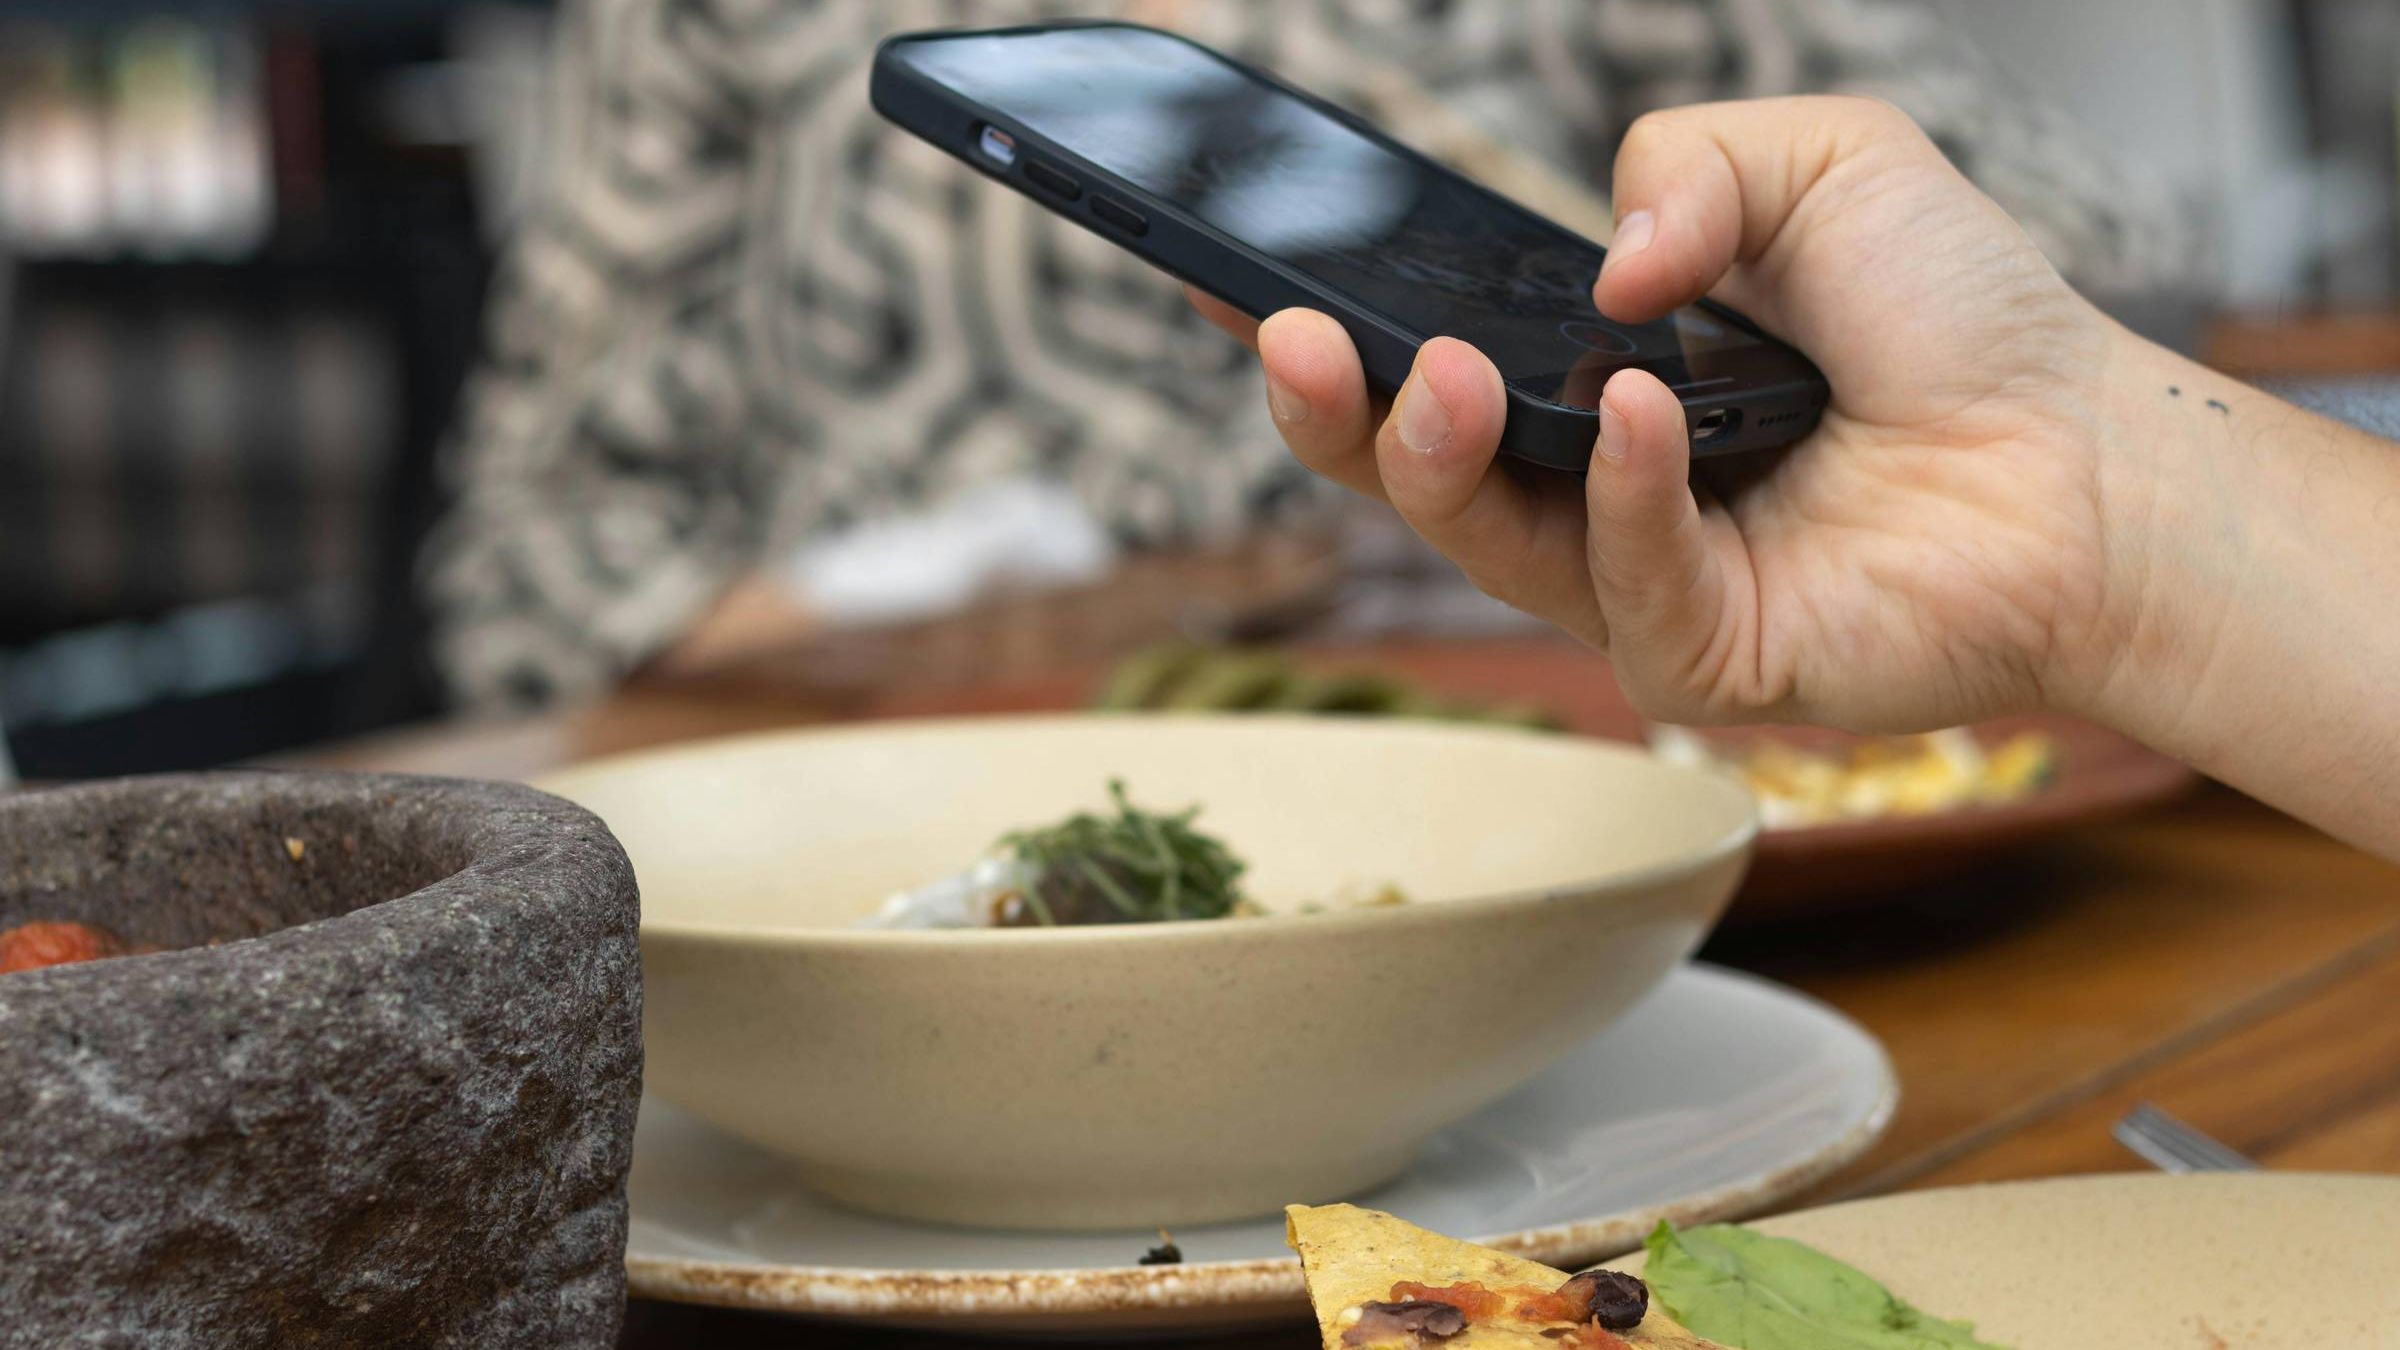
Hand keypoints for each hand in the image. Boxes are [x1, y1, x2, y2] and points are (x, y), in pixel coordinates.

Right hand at [1196, 96, 2127, 732]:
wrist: (2085, 458)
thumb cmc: (1961, 320)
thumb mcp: (1822, 163)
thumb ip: (1690, 164)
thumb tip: (1606, 270)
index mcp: (1595, 384)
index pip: (1429, 364)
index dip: (1333, 335)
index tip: (1242, 284)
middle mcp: (1592, 491)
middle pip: (1415, 473)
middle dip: (1337, 412)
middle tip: (1298, 337)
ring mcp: (1636, 584)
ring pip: (1485, 541)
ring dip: (1442, 455)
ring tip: (1444, 375)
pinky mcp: (1699, 659)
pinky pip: (1624, 584)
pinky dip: (1622, 496)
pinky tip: (1639, 416)